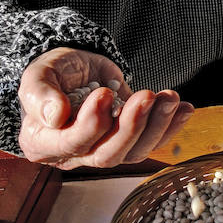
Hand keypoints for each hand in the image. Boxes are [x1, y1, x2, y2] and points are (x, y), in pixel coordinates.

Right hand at [17, 47, 193, 168]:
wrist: (77, 68)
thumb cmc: (54, 72)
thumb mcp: (38, 75)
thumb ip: (40, 93)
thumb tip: (56, 116)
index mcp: (43, 142)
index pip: (71, 144)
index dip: (91, 124)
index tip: (104, 95)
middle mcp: (74, 155)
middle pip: (107, 155)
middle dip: (131, 127)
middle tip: (145, 96)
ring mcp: (103, 149)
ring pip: (134, 152)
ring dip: (156, 125)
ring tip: (169, 97)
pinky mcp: (129, 140)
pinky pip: (151, 143)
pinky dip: (171, 126)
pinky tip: (184, 108)